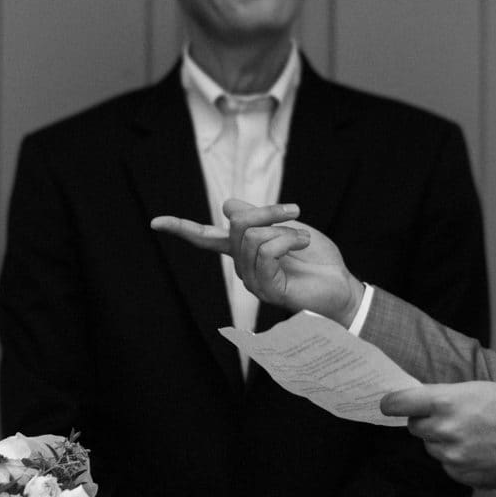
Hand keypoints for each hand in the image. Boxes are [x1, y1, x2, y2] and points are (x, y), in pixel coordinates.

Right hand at [150, 199, 364, 323]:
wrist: (340, 285)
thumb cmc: (316, 259)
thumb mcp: (286, 227)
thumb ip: (257, 218)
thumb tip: (226, 206)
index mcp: (243, 251)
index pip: (206, 238)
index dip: (181, 228)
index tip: (155, 222)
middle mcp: (242, 267)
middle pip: (238, 224)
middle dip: (268, 211)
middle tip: (295, 213)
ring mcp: (252, 281)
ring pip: (253, 236)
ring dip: (285, 229)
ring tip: (303, 241)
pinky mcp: (267, 290)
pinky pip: (267, 251)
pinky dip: (289, 239)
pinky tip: (304, 244)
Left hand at [384, 381, 495, 491]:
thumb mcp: (477, 389)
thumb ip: (445, 397)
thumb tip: (420, 403)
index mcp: (446, 402)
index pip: (401, 403)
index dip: (392, 404)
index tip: (388, 405)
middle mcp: (445, 430)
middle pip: (415, 427)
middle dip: (426, 422)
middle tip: (449, 418)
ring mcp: (453, 455)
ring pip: (432, 448)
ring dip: (443, 442)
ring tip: (472, 435)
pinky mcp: (462, 475)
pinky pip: (448, 466)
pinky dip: (457, 460)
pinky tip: (479, 451)